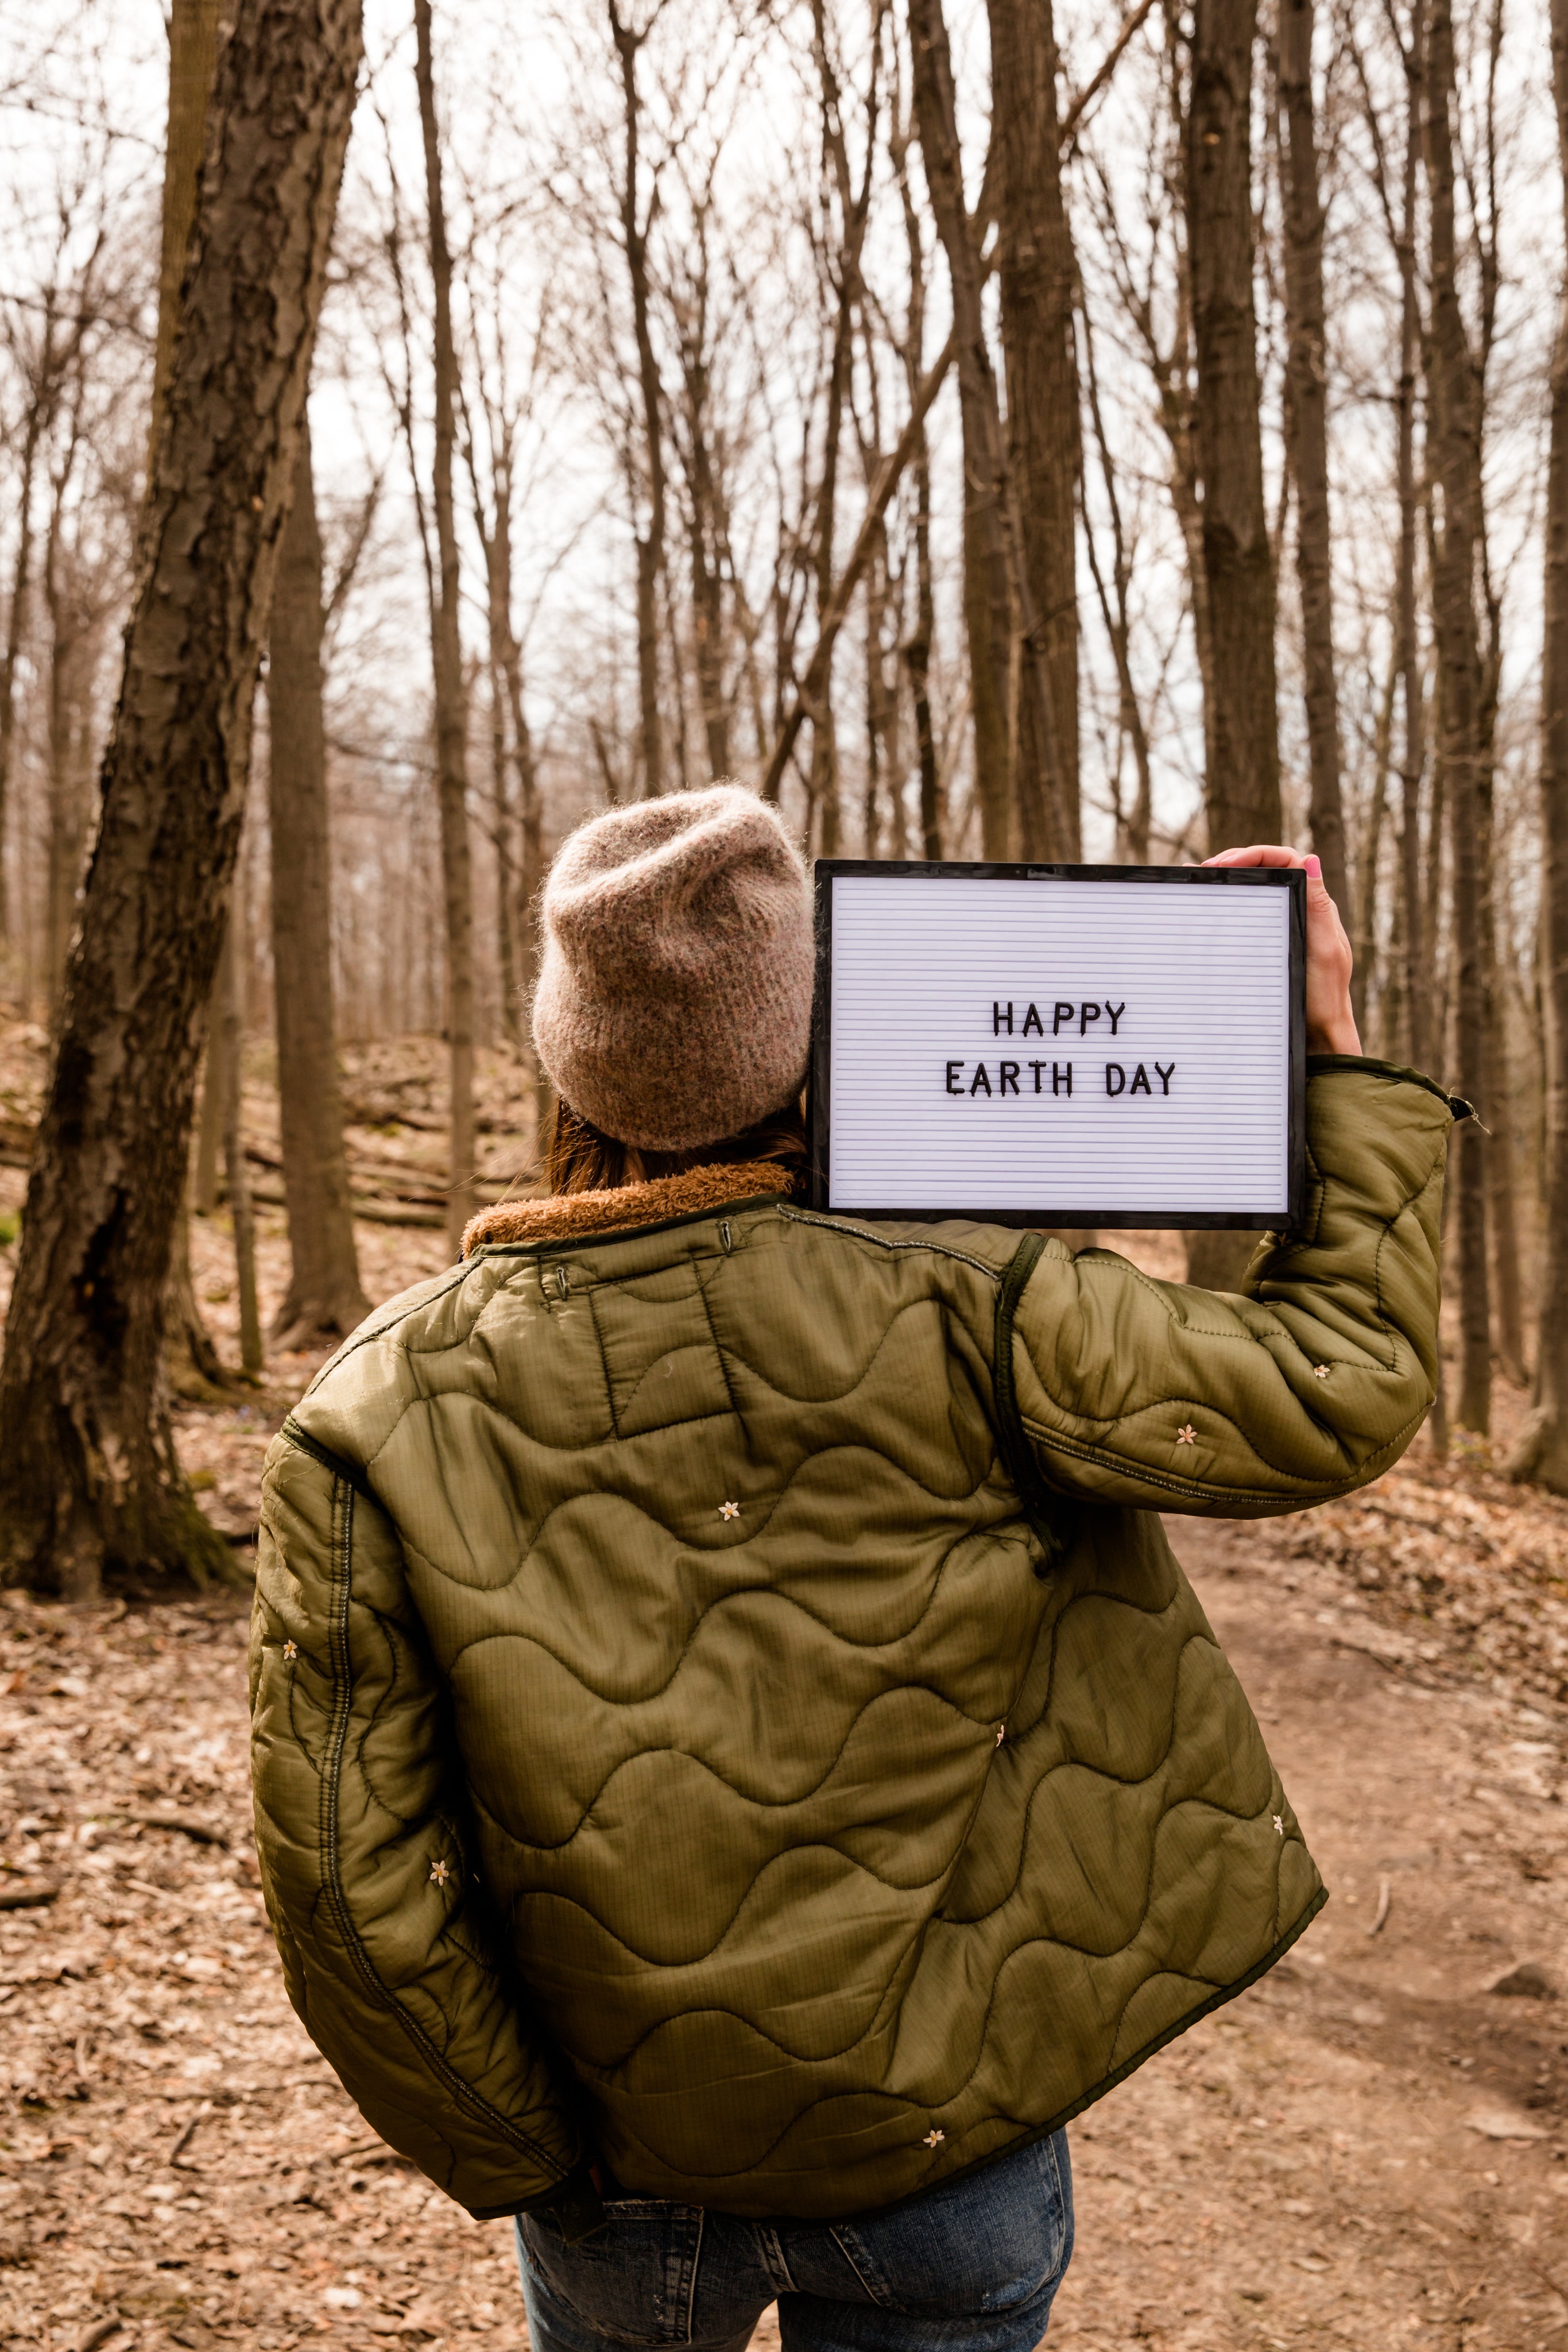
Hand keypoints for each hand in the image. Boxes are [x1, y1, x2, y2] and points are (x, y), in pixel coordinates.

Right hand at [1200, 845, 1360, 1057]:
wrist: (1319, 1035)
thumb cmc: (1323, 998)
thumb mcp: (1322, 949)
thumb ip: (1317, 906)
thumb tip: (1311, 859)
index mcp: (1317, 906)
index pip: (1286, 860)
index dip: (1253, 854)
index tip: (1223, 865)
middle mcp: (1303, 911)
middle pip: (1268, 870)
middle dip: (1234, 863)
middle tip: (1204, 871)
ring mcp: (1287, 927)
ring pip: (1257, 890)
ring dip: (1229, 882)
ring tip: (1200, 881)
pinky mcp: (1273, 945)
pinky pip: (1250, 914)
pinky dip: (1228, 905)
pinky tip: (1206, 907)